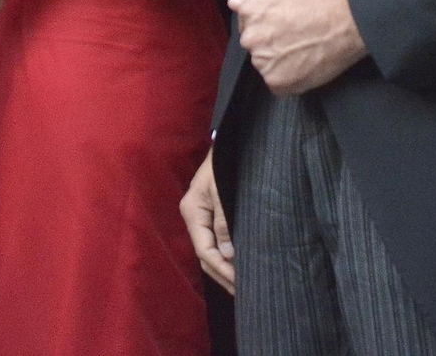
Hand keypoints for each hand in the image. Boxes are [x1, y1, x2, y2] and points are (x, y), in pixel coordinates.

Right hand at [180, 150, 234, 292]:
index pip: (204, 249)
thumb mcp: (223, 190)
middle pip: (205, 254)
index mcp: (192, 211)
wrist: (233, 142)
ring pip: (209, 250)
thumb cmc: (225, 163)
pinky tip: (237, 265)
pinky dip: (226, 256)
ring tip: (241, 286)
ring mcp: (202, 216)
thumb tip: (227, 254)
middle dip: (222, 275)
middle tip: (243, 293)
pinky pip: (216, 241)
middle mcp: (194, 216)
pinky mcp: (212, 214)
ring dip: (224, 268)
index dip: (221, 269)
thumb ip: (224, 221)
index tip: (239, 283)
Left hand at [229, 0, 366, 96]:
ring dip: (278, 63)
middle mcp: (250, 38)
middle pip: (255, 46)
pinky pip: (277, 84)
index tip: (280, 27)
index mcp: (249, 13)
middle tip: (294, 41)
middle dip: (270, 45)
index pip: (246, 25)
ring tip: (302, 53)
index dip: (265, 26)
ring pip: (265, 65)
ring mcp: (262, 62)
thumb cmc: (317, 3)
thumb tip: (233, 3)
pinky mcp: (276, 82)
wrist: (343, 24)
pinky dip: (288, 79)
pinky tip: (303, 67)